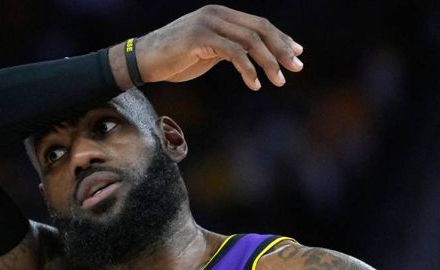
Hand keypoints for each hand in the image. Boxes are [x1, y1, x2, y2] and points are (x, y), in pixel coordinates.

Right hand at [127, 6, 303, 90]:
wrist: (142, 61)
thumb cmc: (174, 59)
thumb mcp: (207, 50)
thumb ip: (228, 47)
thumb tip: (251, 57)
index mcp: (220, 14)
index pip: (259, 24)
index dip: (281, 38)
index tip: (297, 54)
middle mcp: (216, 14)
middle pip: (260, 29)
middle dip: (282, 49)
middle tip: (297, 68)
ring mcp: (207, 24)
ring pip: (250, 41)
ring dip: (269, 63)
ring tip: (279, 81)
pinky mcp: (199, 39)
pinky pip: (233, 53)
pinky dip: (248, 70)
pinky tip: (254, 84)